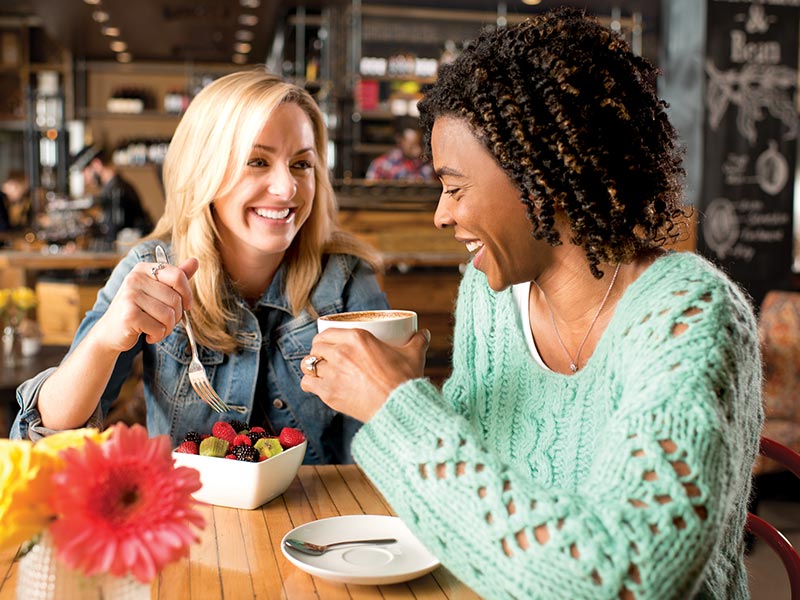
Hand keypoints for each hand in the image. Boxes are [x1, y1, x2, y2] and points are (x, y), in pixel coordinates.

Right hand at [89, 258, 198, 352]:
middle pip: (176, 299)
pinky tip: (148, 335)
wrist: (110, 332)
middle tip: (164, 322)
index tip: (186, 306)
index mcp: (144, 269)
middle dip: (176, 317)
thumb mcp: (156, 291)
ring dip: (167, 328)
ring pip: (169, 315)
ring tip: (155, 328)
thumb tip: (195, 261)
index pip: (178, 275)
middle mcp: (135, 278)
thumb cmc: (138, 310)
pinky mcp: (129, 315)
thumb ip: (176, 277)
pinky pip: (159, 328)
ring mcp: (130, 296)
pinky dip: (158, 336)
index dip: (187, 294)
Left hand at [300, 328, 430, 421]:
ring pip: (308, 365)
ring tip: (319, 371)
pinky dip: (310, 384)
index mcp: (357, 337)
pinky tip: (317, 385)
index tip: (328, 343)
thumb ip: (417, 341)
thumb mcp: (413, 355)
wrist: (399, 408)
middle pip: (316, 347)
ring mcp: (333, 373)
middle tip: (325, 357)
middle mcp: (340, 352)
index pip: (326, 332)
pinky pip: (307, 384)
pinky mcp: (329, 393)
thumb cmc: (405, 380)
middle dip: (318, 351)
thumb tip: (424, 333)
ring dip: (312, 367)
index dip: (324, 338)